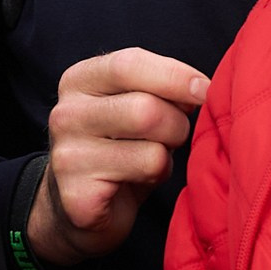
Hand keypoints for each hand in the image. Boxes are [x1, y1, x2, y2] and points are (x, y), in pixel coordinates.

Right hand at [27, 48, 210, 266]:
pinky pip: (146, 176)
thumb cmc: (120, 148)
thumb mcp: (137, 104)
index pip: (129, 64)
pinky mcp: (79, 194)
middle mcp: (65, 114)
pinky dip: (156, 177)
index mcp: (78, 81)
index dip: (175, 75)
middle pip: (146, 109)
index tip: (204, 88)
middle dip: (177, 124)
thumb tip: (201, 87)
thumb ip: (160, 88)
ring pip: (153, 148)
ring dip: (166, 155)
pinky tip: (136, 181)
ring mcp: (68, 156)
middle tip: (172, 136)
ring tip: (151, 159)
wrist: (82, 205)